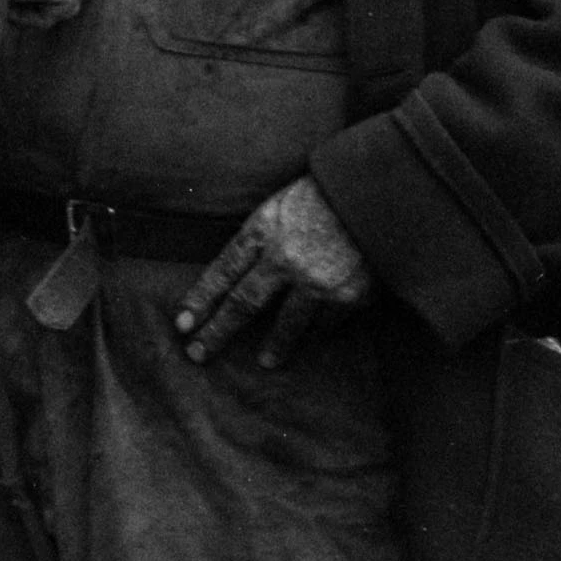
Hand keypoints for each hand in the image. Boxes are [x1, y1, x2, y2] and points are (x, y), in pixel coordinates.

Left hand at [172, 174, 370, 368]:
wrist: (377, 198)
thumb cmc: (321, 197)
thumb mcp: (277, 207)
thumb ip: (256, 239)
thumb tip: (232, 275)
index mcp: (262, 232)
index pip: (222, 273)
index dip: (200, 301)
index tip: (182, 325)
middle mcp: (285, 260)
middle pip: (243, 304)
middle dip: (218, 332)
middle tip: (199, 355)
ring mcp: (317, 281)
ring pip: (287, 324)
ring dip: (274, 347)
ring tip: (265, 362)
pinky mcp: (350, 296)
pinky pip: (326, 324)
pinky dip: (315, 335)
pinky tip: (308, 343)